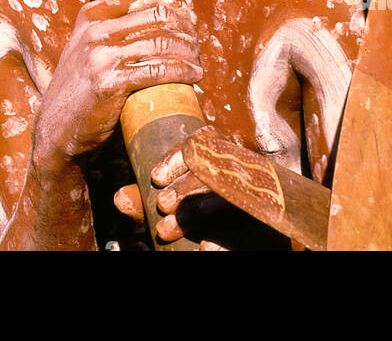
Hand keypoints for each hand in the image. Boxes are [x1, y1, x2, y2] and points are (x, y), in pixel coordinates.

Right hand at [31, 0, 202, 169]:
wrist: (55, 128)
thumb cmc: (80, 89)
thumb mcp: (87, 48)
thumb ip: (112, 29)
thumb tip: (159, 14)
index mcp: (91, 16)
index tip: (187, 10)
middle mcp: (95, 31)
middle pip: (156, 16)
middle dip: (185, 27)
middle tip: (197, 41)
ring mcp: (101, 56)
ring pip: (161, 42)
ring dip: (188, 52)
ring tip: (198, 62)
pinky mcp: (110, 83)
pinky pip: (158, 70)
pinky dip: (182, 71)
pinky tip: (194, 76)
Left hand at [112, 143, 289, 250]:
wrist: (235, 248)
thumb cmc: (200, 227)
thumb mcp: (169, 213)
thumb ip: (145, 205)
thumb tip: (120, 198)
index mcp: (223, 163)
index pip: (205, 142)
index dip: (179, 155)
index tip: (155, 178)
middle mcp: (246, 178)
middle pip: (220, 170)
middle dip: (185, 188)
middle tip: (161, 206)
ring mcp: (262, 204)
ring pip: (233, 199)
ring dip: (198, 212)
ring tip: (167, 230)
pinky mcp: (271, 232)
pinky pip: (253, 234)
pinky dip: (227, 242)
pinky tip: (205, 248)